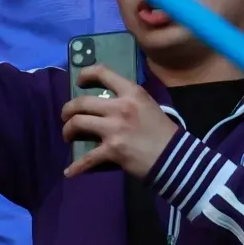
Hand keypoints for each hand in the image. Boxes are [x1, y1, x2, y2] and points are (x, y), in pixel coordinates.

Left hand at [59, 64, 177, 178]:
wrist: (176, 158)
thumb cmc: (164, 131)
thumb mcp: (148, 106)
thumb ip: (128, 101)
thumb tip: (105, 102)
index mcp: (132, 92)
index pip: (103, 73)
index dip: (86, 74)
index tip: (79, 81)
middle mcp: (121, 107)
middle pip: (81, 102)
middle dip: (67, 110)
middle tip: (66, 117)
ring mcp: (115, 128)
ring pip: (77, 123)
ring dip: (67, 131)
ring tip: (68, 136)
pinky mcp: (112, 149)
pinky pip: (86, 158)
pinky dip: (75, 167)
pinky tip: (69, 172)